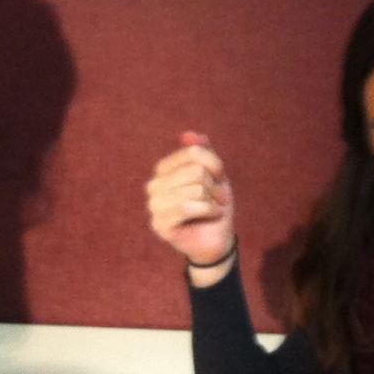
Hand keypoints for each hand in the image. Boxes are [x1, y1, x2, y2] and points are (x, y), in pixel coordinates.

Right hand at [146, 131, 235, 267]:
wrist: (217, 238)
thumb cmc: (214, 205)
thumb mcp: (213, 175)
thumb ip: (203, 152)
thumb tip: (189, 135)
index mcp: (163, 171)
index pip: (193, 154)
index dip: (214, 165)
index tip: (219, 179)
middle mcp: (153, 186)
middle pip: (195, 171)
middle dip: (214, 186)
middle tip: (218, 199)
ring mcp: (154, 206)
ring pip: (193, 189)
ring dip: (213, 200)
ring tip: (214, 208)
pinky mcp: (159, 225)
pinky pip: (187, 207)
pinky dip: (208, 210)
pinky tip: (210, 216)